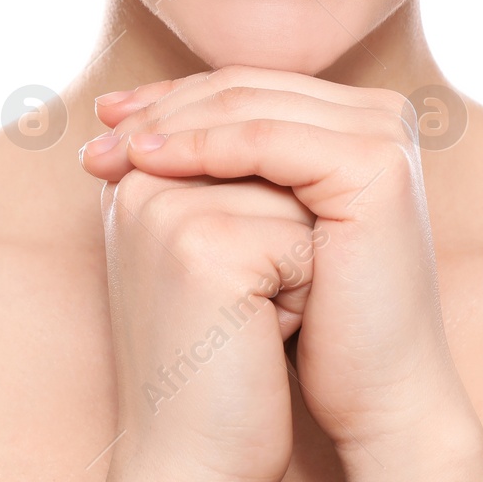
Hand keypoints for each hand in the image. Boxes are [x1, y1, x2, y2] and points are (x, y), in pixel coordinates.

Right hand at [84, 105, 319, 481]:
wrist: (194, 458)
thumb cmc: (220, 359)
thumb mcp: (220, 250)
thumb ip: (233, 177)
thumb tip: (292, 114)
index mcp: (137, 173)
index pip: (249, 134)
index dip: (279, 210)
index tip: (246, 281)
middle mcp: (140, 178)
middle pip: (277, 159)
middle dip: (291, 232)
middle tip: (246, 307)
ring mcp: (166, 208)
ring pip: (298, 195)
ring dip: (303, 260)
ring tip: (249, 319)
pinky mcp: (202, 246)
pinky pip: (305, 240)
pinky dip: (304, 296)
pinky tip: (260, 340)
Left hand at [85, 67, 482, 481]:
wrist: (375, 394)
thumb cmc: (314, 321)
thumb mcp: (259, 223)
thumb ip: (222, 163)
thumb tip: (122, 113)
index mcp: (360, 116)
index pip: (249, 87)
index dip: (174, 97)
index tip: (106, 116)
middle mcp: (382, 112)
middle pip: (247, 89)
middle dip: (163, 107)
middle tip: (98, 125)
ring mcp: (384, 134)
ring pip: (249, 108)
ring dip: (170, 124)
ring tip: (110, 148)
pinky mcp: (376, 164)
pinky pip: (266, 141)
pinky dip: (200, 147)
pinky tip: (148, 164)